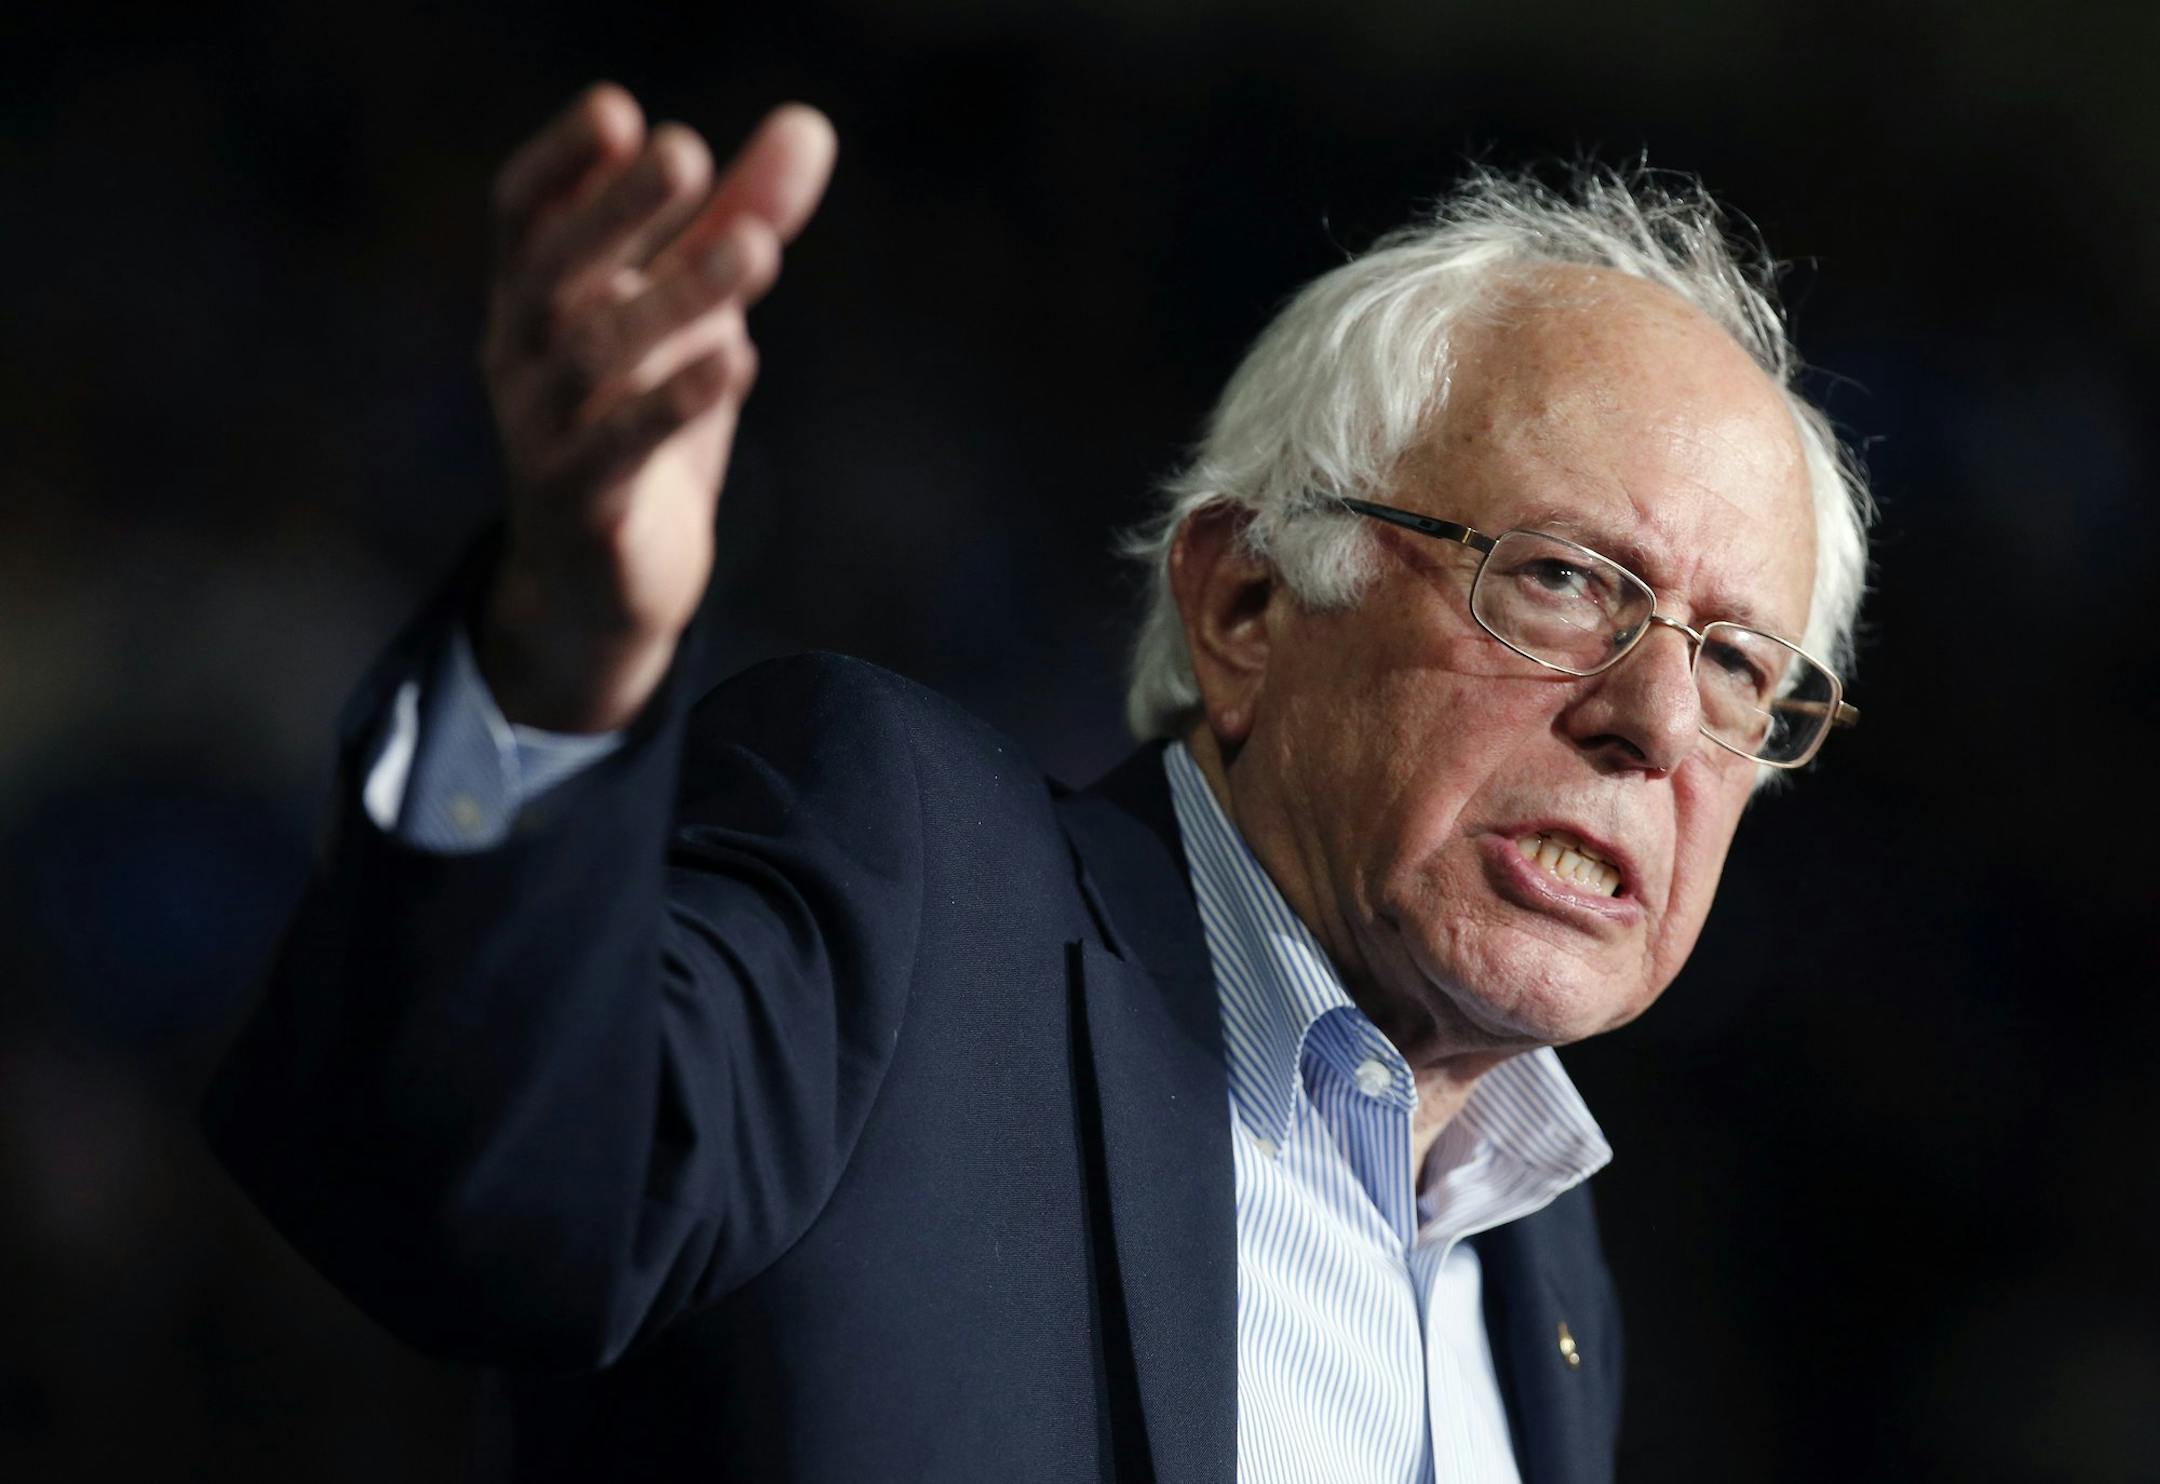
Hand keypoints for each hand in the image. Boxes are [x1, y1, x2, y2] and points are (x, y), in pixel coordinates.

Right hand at [475, 84, 834, 730]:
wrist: (603, 583)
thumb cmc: (644, 422)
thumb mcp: (695, 316)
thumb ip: (741, 221)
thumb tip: (809, 126)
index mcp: (533, 299)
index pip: (526, 213)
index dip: (562, 161)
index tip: (618, 111)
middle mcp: (519, 358)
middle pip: (554, 273)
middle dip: (619, 211)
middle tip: (686, 153)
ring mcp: (540, 434)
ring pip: (596, 359)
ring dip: (676, 299)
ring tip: (755, 248)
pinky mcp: (581, 507)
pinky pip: (619, 450)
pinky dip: (675, 403)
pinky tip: (736, 359)